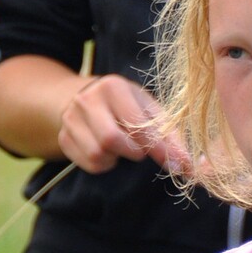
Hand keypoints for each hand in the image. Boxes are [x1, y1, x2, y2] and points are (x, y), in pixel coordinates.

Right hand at [58, 74, 188, 174]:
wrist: (84, 97)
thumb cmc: (126, 104)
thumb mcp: (149, 109)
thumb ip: (170, 135)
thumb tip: (187, 166)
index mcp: (113, 86)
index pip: (135, 123)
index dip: (157, 147)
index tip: (175, 163)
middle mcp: (87, 99)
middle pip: (110, 140)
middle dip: (132, 151)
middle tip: (138, 149)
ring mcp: (71, 118)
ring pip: (97, 155)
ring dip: (115, 158)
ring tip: (120, 147)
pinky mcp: (63, 137)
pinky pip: (87, 164)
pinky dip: (103, 164)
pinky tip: (107, 152)